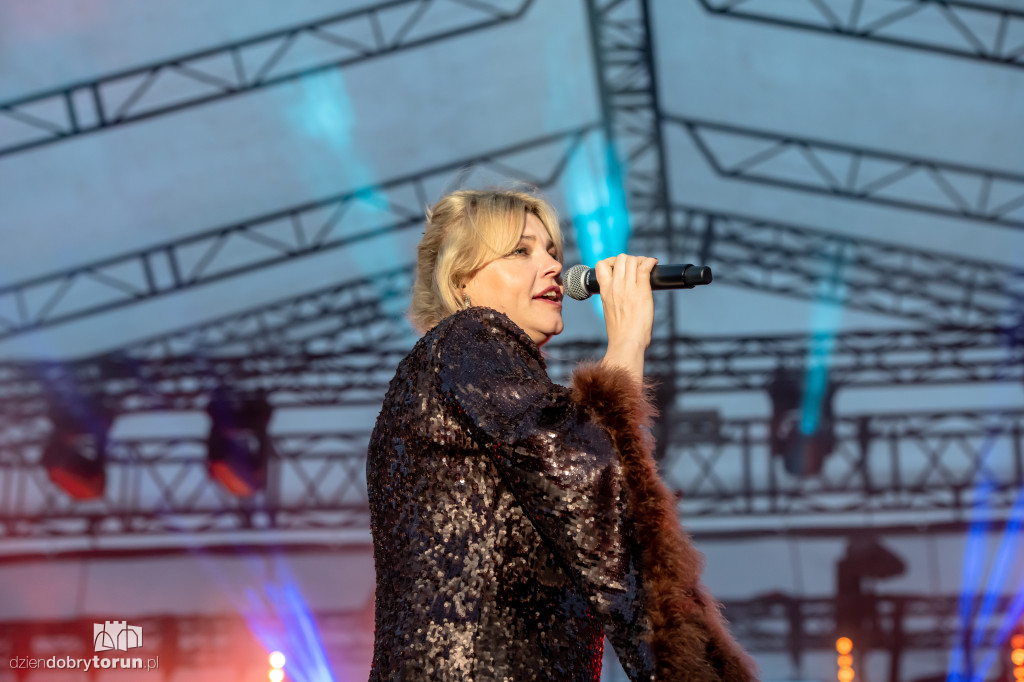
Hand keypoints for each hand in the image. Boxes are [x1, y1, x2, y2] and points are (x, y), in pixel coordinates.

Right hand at [595, 254, 656, 381]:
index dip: (612, 261)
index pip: (601, 265)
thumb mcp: (610, 311)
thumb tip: (622, 296)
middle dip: (630, 260)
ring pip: (632, 260)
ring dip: (641, 260)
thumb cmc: (620, 333)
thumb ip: (614, 299)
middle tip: (638, 268)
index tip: (620, 268)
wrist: (626, 342)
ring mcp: (628, 288)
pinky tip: (654, 264)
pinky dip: (650, 262)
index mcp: (605, 291)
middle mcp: (614, 287)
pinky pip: (645, 267)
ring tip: (647, 267)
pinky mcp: (642, 291)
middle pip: (620, 258)